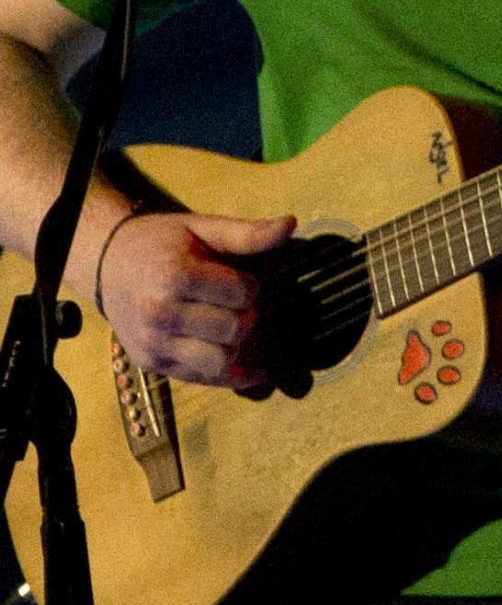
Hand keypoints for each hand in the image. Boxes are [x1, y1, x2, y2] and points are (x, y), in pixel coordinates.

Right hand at [94, 208, 296, 390]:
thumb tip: (289, 224)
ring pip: (220, 361)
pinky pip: (203, 380)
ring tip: (228, 326)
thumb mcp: (203, 229)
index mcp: (175, 277)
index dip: (250, 286)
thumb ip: (247, 233)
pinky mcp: (152, 364)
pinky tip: (256, 371)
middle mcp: (159, 314)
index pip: (243, 293)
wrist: (107, 265)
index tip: (236, 279)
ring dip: (237, 345)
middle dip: (247, 315)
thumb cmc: (161, 244)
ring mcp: (153, 343)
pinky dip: (234, 377)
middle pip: (235, 329)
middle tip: (234, 304)